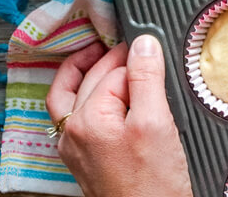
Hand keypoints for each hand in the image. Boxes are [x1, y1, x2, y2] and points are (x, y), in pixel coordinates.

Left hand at [46, 36, 192, 196]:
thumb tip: (143, 44)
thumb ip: (146, 79)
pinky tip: (102, 96)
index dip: (137, 61)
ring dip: (85, 72)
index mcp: (87, 119)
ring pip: (71, 95)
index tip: (154, 50)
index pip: (114, 72)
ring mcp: (75, 146)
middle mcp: (73, 131)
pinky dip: (84, 96)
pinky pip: (74, 116)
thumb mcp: (155, 122)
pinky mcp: (84, 158)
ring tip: (104, 56)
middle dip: (112, 59)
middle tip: (140, 47)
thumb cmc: (153, 183)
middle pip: (90, 79)